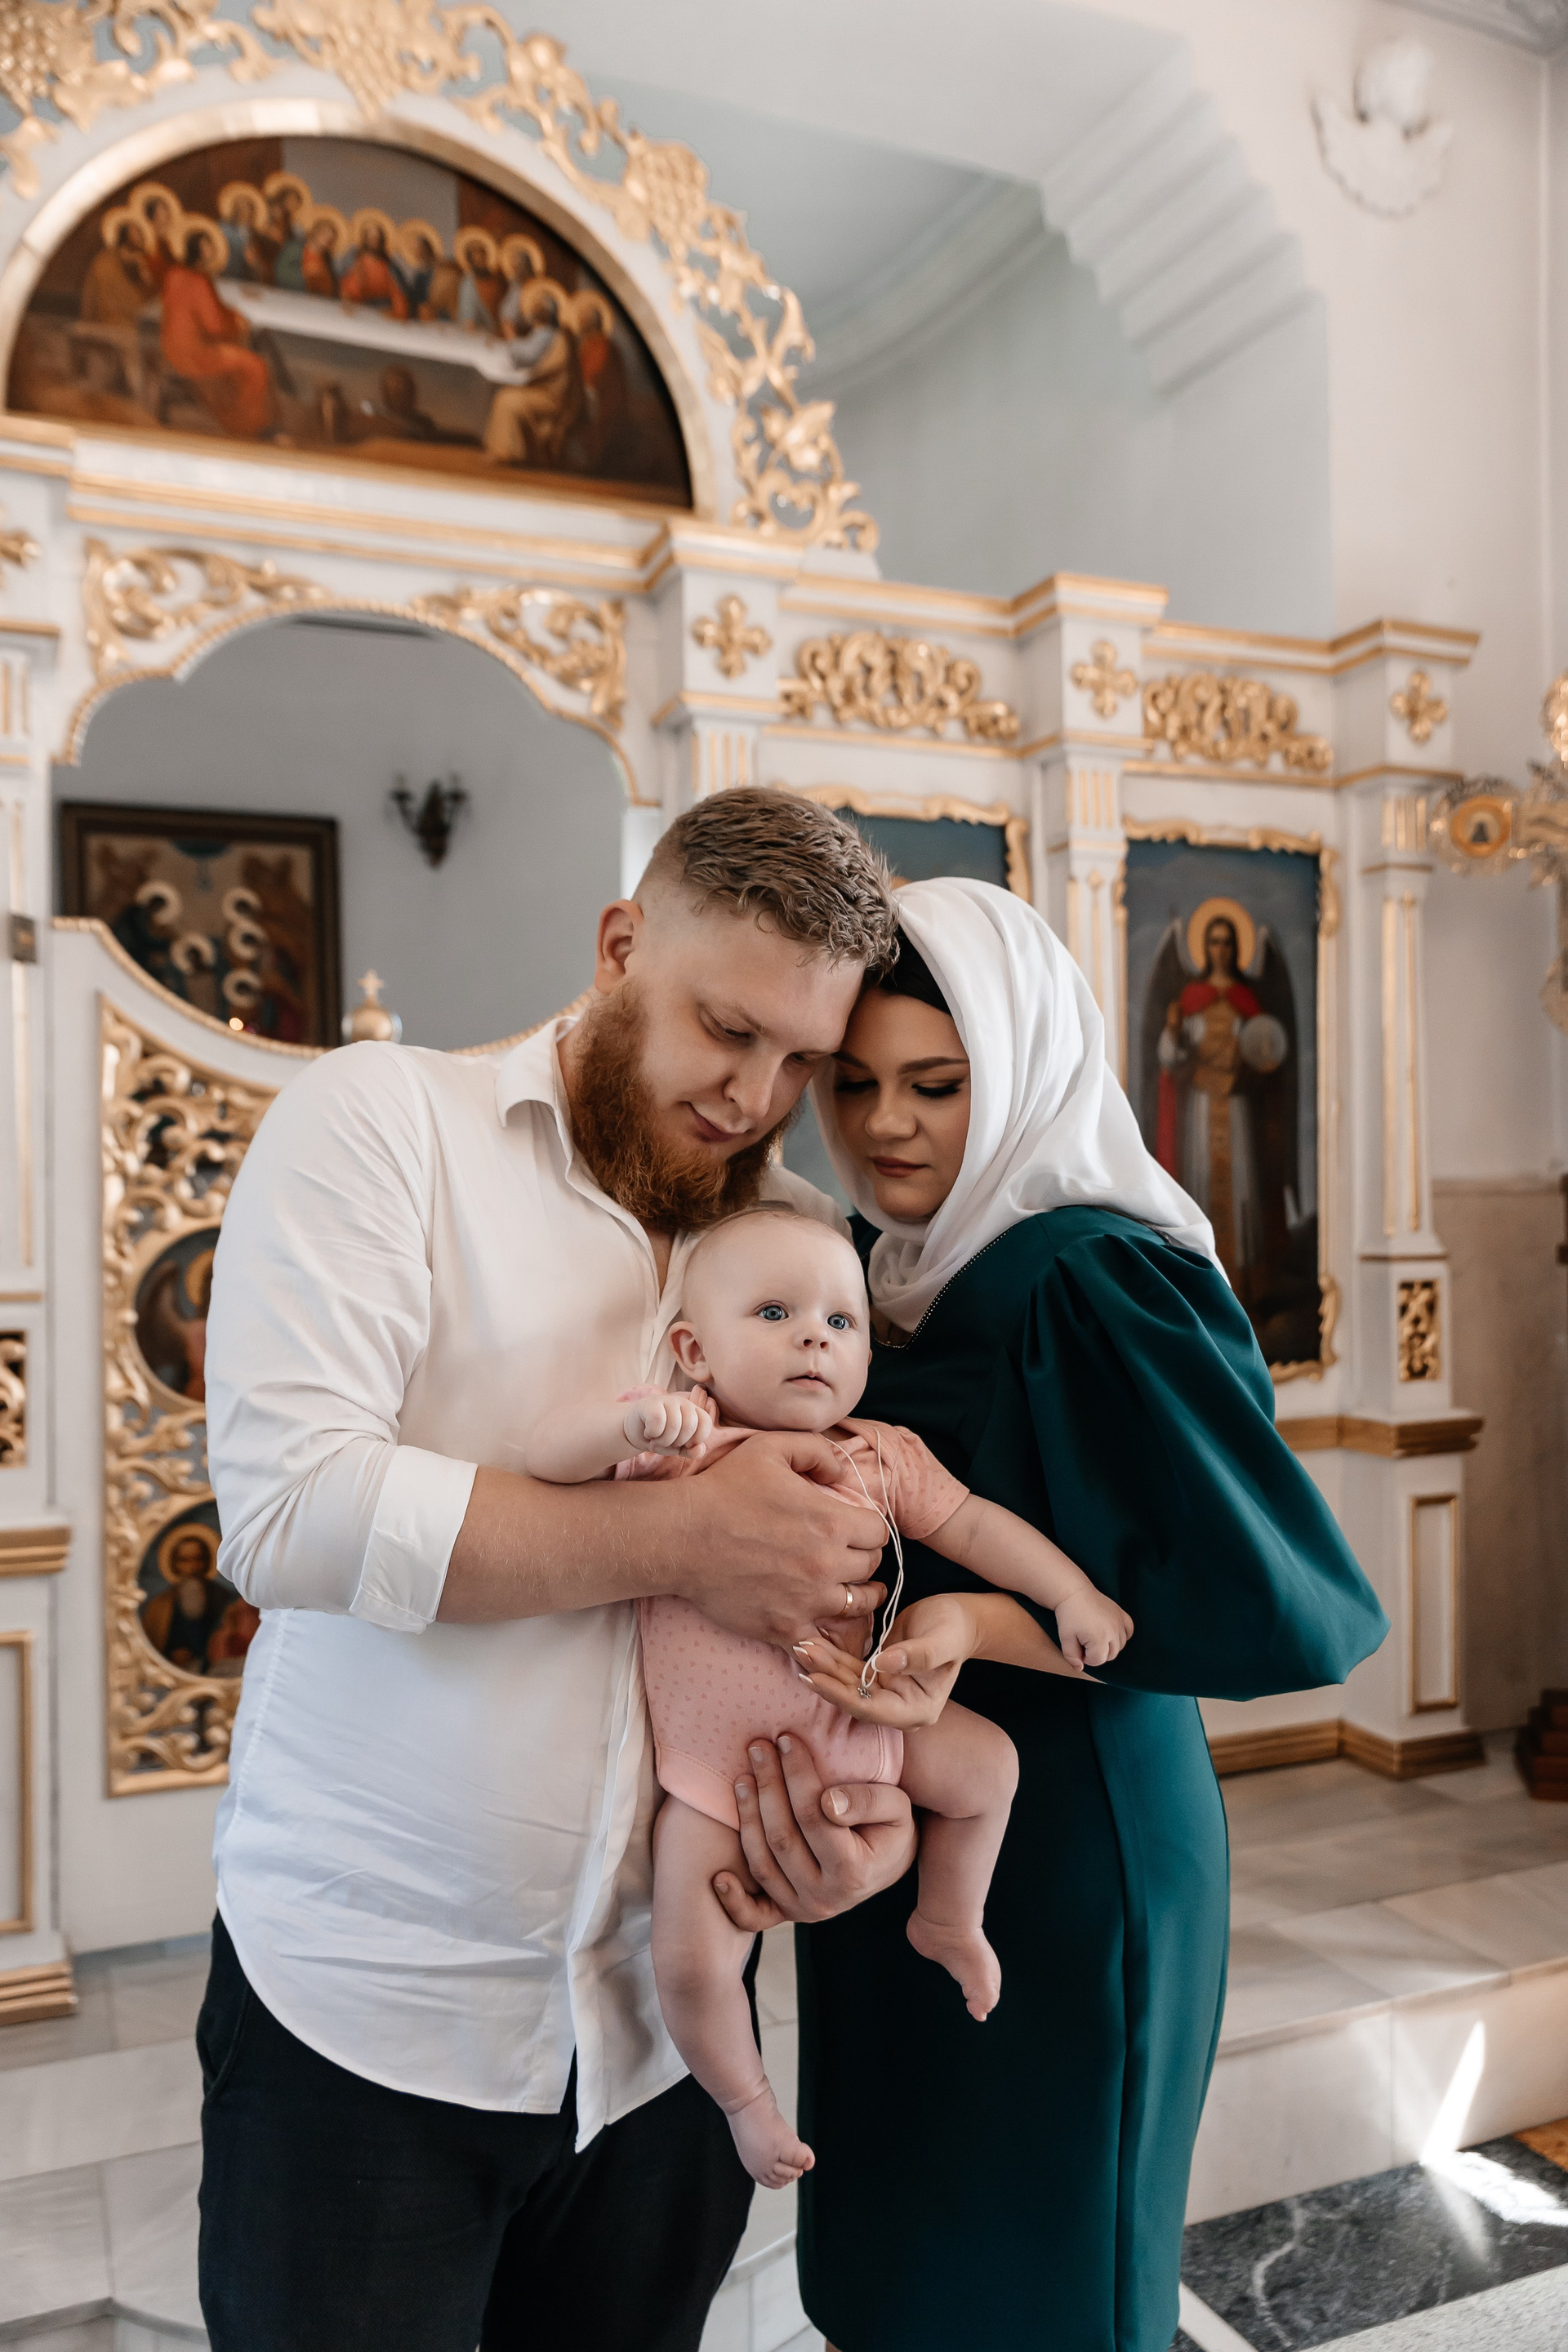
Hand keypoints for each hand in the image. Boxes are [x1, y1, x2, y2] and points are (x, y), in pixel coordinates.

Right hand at [622, 1389, 710, 1456]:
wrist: (636, 1430)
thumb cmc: (661, 1437)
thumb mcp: (678, 1448)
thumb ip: (692, 1451)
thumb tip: (700, 1449)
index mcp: (694, 1412)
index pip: (706, 1423)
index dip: (697, 1438)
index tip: (685, 1444)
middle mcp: (683, 1403)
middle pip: (689, 1426)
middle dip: (677, 1442)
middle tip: (667, 1442)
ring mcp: (668, 1400)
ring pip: (673, 1425)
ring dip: (663, 1440)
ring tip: (656, 1439)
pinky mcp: (651, 1402)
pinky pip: (657, 1420)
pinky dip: (652, 1433)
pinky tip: (649, 1432)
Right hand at [672, 1431, 886, 1649]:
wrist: (681, 1537)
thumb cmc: (723, 1489)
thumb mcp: (771, 1448)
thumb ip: (817, 1451)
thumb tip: (842, 1472)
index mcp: (831, 1522)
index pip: (879, 1533)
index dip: (869, 1528)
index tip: (854, 1528)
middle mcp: (827, 1564)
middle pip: (871, 1568)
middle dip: (861, 1558)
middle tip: (845, 1554)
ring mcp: (807, 1601)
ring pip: (857, 1605)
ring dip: (854, 1594)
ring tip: (842, 1587)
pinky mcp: (785, 1627)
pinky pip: (825, 1639)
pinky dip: (825, 1630)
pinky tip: (817, 1616)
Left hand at [710, 1733, 916, 1930]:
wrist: (889, 1865)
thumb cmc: (891, 1828)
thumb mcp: (897, 1808)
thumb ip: (869, 1802)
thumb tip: (829, 1801)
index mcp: (854, 1871)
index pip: (814, 1815)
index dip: (797, 1775)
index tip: (787, 1740)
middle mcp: (825, 1897)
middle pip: (782, 1837)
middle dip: (768, 1787)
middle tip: (758, 1747)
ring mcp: (803, 1909)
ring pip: (762, 1864)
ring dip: (747, 1818)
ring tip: (742, 1778)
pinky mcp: (786, 1914)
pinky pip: (753, 1915)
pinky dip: (733, 1900)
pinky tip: (719, 1875)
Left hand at [794, 1593, 978, 1727]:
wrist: (959, 1619)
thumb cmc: (955, 1628)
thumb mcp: (943, 1639)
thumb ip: (919, 1655)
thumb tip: (883, 1665)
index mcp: (917, 1710)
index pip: (871, 1708)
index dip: (841, 1694)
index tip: (815, 1677)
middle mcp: (900, 1708)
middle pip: (854, 1699)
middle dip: (826, 1679)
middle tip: (801, 1655)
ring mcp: (887, 1694)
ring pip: (848, 1684)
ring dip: (825, 1667)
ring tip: (801, 1646)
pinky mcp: (878, 1677)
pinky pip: (850, 1671)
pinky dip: (833, 1659)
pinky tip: (813, 1645)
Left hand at [1054, 1584, 1132, 1670]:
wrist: (1074, 1592)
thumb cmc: (1068, 1615)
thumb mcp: (1065, 1638)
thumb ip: (1071, 1657)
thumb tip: (1079, 1668)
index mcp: (1099, 1638)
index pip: (1098, 1660)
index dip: (1086, 1658)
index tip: (1078, 1648)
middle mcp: (1113, 1631)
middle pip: (1110, 1655)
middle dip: (1097, 1653)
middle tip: (1085, 1642)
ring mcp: (1119, 1622)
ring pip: (1120, 1645)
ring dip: (1109, 1646)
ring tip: (1095, 1637)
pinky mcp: (1121, 1614)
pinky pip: (1129, 1630)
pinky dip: (1123, 1635)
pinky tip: (1111, 1633)